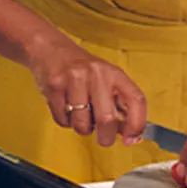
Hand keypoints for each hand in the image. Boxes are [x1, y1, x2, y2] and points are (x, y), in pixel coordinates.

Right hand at [27, 35, 147, 146]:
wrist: (50, 48)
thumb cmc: (82, 68)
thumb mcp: (106, 79)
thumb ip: (120, 105)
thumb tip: (131, 136)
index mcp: (114, 73)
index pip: (136, 100)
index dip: (136, 124)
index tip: (130, 138)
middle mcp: (96, 74)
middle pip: (106, 119)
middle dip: (106, 138)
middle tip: (104, 139)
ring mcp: (73, 79)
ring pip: (81, 123)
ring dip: (82, 128)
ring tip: (80, 116)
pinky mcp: (54, 86)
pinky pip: (62, 119)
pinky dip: (66, 121)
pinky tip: (66, 108)